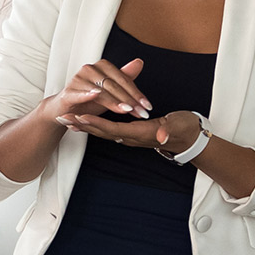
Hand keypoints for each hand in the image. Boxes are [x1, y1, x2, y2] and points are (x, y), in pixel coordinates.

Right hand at [44, 58, 150, 120]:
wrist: (66, 109)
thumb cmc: (90, 99)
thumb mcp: (111, 90)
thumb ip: (125, 77)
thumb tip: (139, 62)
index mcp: (102, 66)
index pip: (123, 80)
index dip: (136, 93)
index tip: (147, 106)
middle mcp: (90, 69)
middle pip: (114, 85)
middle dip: (129, 100)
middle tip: (141, 112)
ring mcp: (78, 79)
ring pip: (100, 91)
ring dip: (114, 102)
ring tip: (127, 111)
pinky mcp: (68, 91)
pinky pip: (79, 93)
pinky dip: (87, 94)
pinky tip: (95, 95)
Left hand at [61, 109, 202, 153]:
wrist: (191, 138)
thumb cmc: (186, 128)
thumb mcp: (179, 126)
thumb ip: (169, 130)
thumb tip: (161, 134)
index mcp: (141, 133)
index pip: (114, 129)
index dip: (96, 123)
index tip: (80, 117)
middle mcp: (132, 137)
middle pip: (102, 132)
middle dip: (81, 125)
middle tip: (62, 117)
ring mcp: (130, 137)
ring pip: (102, 132)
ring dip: (83, 126)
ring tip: (65, 119)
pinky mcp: (130, 133)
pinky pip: (107, 130)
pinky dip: (93, 126)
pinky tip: (82, 122)